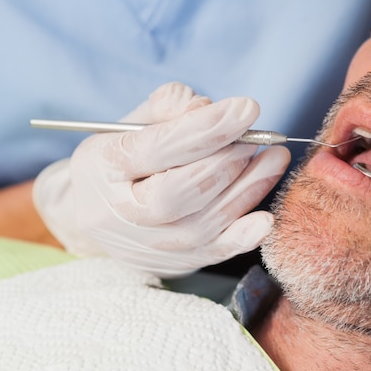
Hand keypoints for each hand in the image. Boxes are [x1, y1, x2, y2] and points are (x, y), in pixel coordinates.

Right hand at [34, 82, 289, 277]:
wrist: (96, 213)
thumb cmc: (120, 160)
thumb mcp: (130, 123)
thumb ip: (167, 108)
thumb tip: (206, 108)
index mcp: (104, 167)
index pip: (159, 148)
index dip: (207, 128)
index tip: (247, 108)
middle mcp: (122, 212)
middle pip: (181, 191)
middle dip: (228, 160)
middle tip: (255, 138)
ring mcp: (147, 245)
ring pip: (204, 223)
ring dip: (248, 189)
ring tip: (274, 160)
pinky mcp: (172, 262)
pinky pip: (213, 254)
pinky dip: (243, 237)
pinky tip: (266, 219)